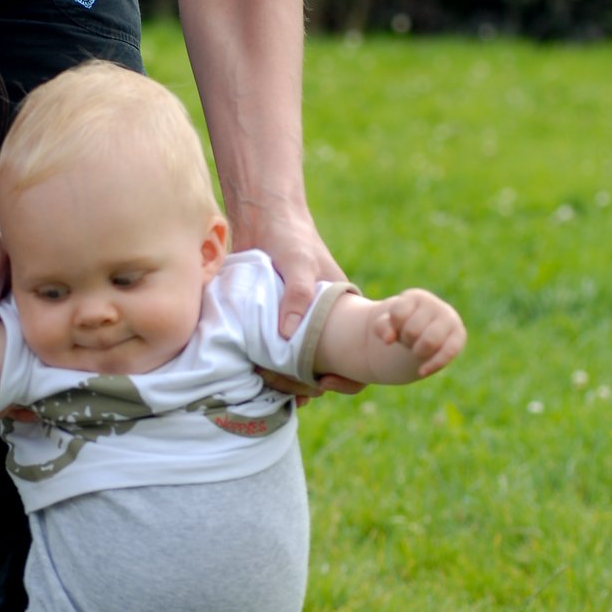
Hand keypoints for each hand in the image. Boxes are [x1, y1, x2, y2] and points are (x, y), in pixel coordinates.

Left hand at [242, 203, 364, 396]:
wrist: (261, 219)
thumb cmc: (290, 237)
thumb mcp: (299, 262)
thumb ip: (297, 294)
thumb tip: (287, 336)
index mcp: (343, 313)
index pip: (356, 357)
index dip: (347, 377)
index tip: (325, 383)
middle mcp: (324, 325)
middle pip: (325, 368)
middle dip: (310, 385)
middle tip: (292, 392)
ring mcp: (297, 328)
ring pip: (297, 368)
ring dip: (286, 382)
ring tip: (271, 389)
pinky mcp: (271, 327)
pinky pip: (272, 357)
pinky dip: (266, 370)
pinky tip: (255, 381)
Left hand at [372, 289, 465, 378]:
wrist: (419, 338)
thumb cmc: (401, 329)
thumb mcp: (385, 326)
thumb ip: (381, 327)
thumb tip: (388, 339)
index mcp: (415, 297)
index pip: (397, 315)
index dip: (393, 328)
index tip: (396, 329)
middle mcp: (435, 305)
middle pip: (412, 331)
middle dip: (406, 341)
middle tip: (409, 340)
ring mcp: (449, 319)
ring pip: (429, 341)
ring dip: (418, 351)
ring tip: (418, 348)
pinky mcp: (459, 336)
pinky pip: (448, 352)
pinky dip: (433, 364)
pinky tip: (421, 371)